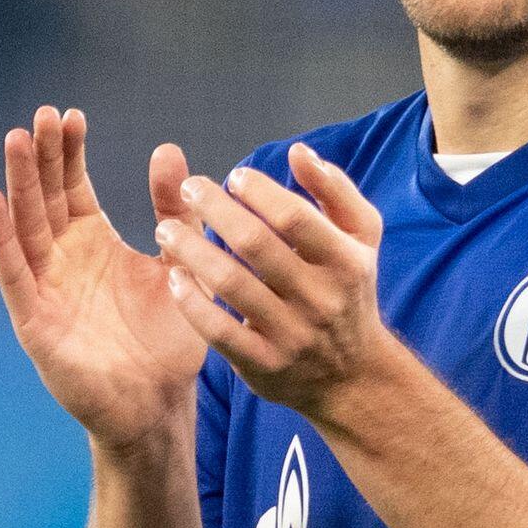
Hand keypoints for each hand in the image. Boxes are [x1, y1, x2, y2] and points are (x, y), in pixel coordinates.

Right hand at [0, 105, 207, 449]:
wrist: (160, 404)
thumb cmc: (168, 339)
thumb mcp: (179, 263)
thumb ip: (175, 212)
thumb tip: (169, 149)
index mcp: (92, 243)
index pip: (71, 187)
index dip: (68, 153)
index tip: (71, 115)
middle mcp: (62, 260)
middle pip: (44, 198)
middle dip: (41, 157)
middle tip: (42, 114)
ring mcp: (45, 288)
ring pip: (24, 226)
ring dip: (17, 183)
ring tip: (16, 139)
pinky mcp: (34, 320)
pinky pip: (13, 273)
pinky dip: (0, 237)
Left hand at [155, 143, 399, 417]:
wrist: (352, 376)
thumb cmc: (348, 289)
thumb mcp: (360, 237)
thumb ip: (334, 189)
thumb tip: (297, 152)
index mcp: (345, 261)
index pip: (295, 218)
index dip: (259, 192)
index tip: (233, 178)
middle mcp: (320, 298)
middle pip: (256, 245)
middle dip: (215, 210)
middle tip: (190, 188)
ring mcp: (292, 334)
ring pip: (232, 284)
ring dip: (192, 250)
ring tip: (167, 229)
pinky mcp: (264, 365)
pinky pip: (219, 331)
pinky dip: (192, 302)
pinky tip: (175, 278)